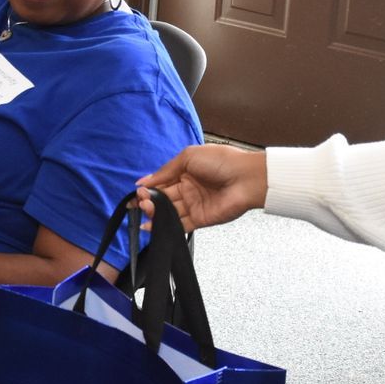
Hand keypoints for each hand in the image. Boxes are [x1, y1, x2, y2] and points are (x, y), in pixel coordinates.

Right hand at [135, 145, 267, 231]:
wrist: (246, 178)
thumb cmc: (222, 161)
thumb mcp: (188, 157)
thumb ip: (166, 170)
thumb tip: (145, 181)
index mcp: (186, 172)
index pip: (162, 182)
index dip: (149, 188)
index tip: (138, 192)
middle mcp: (189, 189)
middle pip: (163, 199)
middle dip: (149, 201)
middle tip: (140, 202)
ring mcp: (194, 205)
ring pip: (169, 212)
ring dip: (155, 212)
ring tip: (145, 209)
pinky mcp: (200, 219)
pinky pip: (179, 225)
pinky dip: (165, 226)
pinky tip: (151, 225)